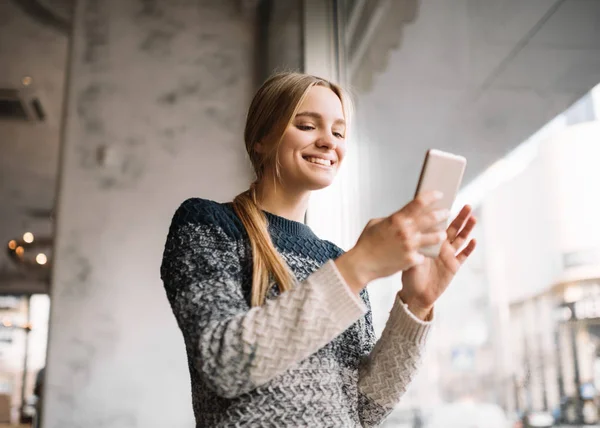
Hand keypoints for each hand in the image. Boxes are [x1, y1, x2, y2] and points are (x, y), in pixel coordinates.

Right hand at [335, 191, 450, 294]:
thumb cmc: (366, 244)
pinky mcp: (411, 259)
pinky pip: (423, 254)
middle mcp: (406, 231)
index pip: (419, 203)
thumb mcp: (376, 223)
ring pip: (434, 237)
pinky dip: (423, 253)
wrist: (363, 264)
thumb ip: (391, 219)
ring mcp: (410, 246)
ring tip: (442, 234)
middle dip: (442, 214)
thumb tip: (400, 216)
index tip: (439, 194)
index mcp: (397, 219)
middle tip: (446, 212)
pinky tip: (424, 253)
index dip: (432, 196)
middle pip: (432, 218)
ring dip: (440, 235)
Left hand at [399, 205, 476, 318]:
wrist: (416, 293)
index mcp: (430, 242)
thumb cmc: (410, 274)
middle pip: (453, 228)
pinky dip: (469, 248)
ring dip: (467, 229)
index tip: (448, 201)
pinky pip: (463, 256)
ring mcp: (449, 256)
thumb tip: (410, 231)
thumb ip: (413, 244)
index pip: (439, 224)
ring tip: (473, 218)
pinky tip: (473, 240)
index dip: (444, 214)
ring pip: (460, 239)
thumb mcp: (409, 256)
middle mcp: (441, 246)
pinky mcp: (454, 266)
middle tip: (467, 206)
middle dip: (460, 217)